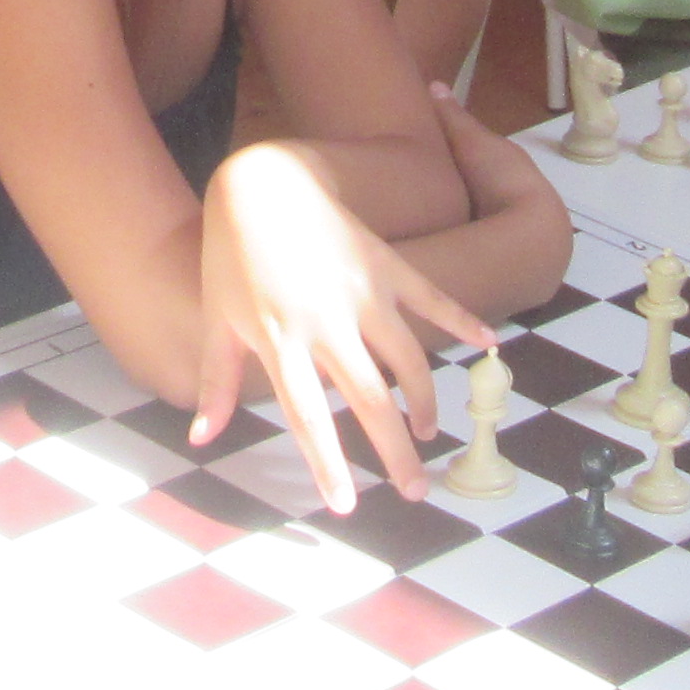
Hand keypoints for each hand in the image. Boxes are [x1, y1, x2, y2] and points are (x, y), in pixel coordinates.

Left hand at [188, 141, 493, 510]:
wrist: (261, 184)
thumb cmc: (231, 256)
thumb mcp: (218, 320)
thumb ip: (217, 382)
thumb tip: (202, 436)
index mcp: (281, 341)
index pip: (307, 416)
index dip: (328, 464)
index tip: (347, 506)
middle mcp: (326, 321)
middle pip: (369, 399)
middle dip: (395, 451)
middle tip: (416, 492)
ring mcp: (361, 291)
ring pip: (407, 359)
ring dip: (423, 402)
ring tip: (427, 434)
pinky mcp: (386, 264)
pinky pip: (431, 297)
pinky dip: (462, 319)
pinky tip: (488, 344)